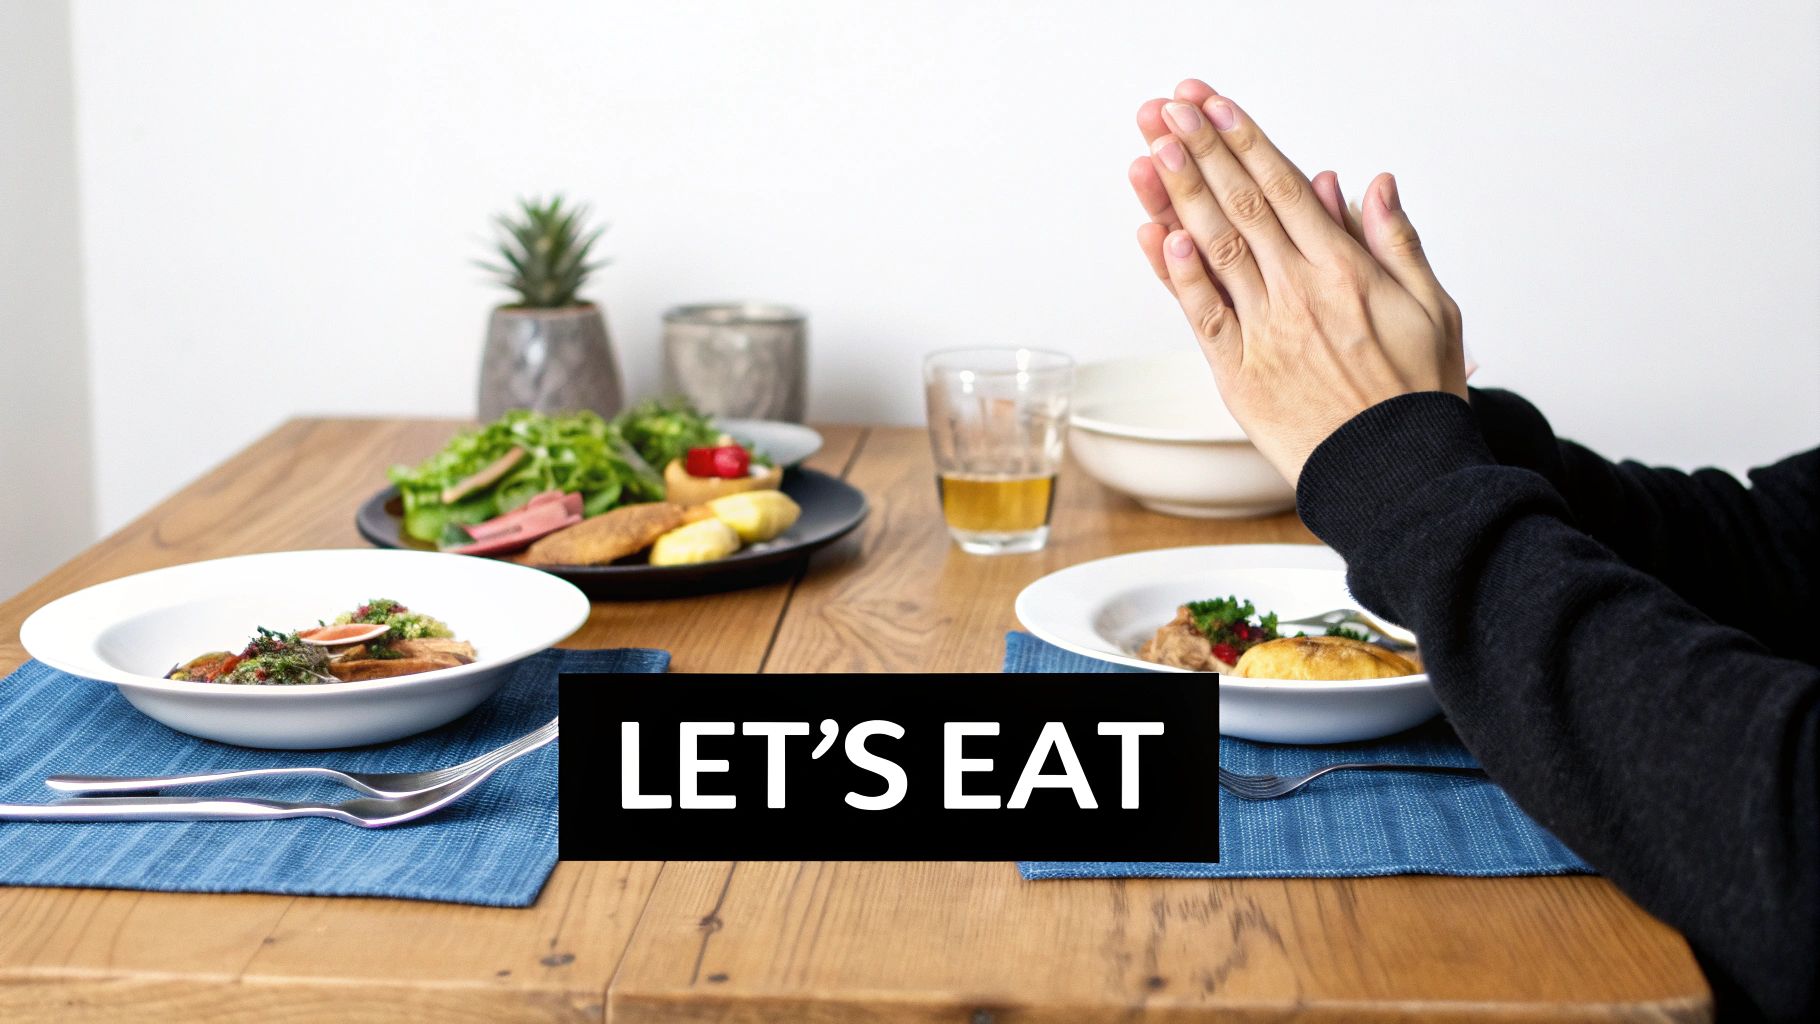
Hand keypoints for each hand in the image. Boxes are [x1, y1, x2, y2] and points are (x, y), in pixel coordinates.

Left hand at [1133, 88, 1466, 484]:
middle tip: (1167, 111)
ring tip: (1150, 152)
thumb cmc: (1417, 397)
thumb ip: (1397, 241)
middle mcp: (1302, 293)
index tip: (1215, 107)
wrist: (1399, 474)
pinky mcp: (1240, 375)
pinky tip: (1158, 235)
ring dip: (1180, 197)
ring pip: (1215, 250)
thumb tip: (1372, 184)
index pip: (1287, 188)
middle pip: (1242, 207)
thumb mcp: (1433, 307)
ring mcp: (1266, 332)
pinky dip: (1178, 274)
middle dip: (1201, 153)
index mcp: (1347, 270)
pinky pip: (1202, 316)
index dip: (1246, 142)